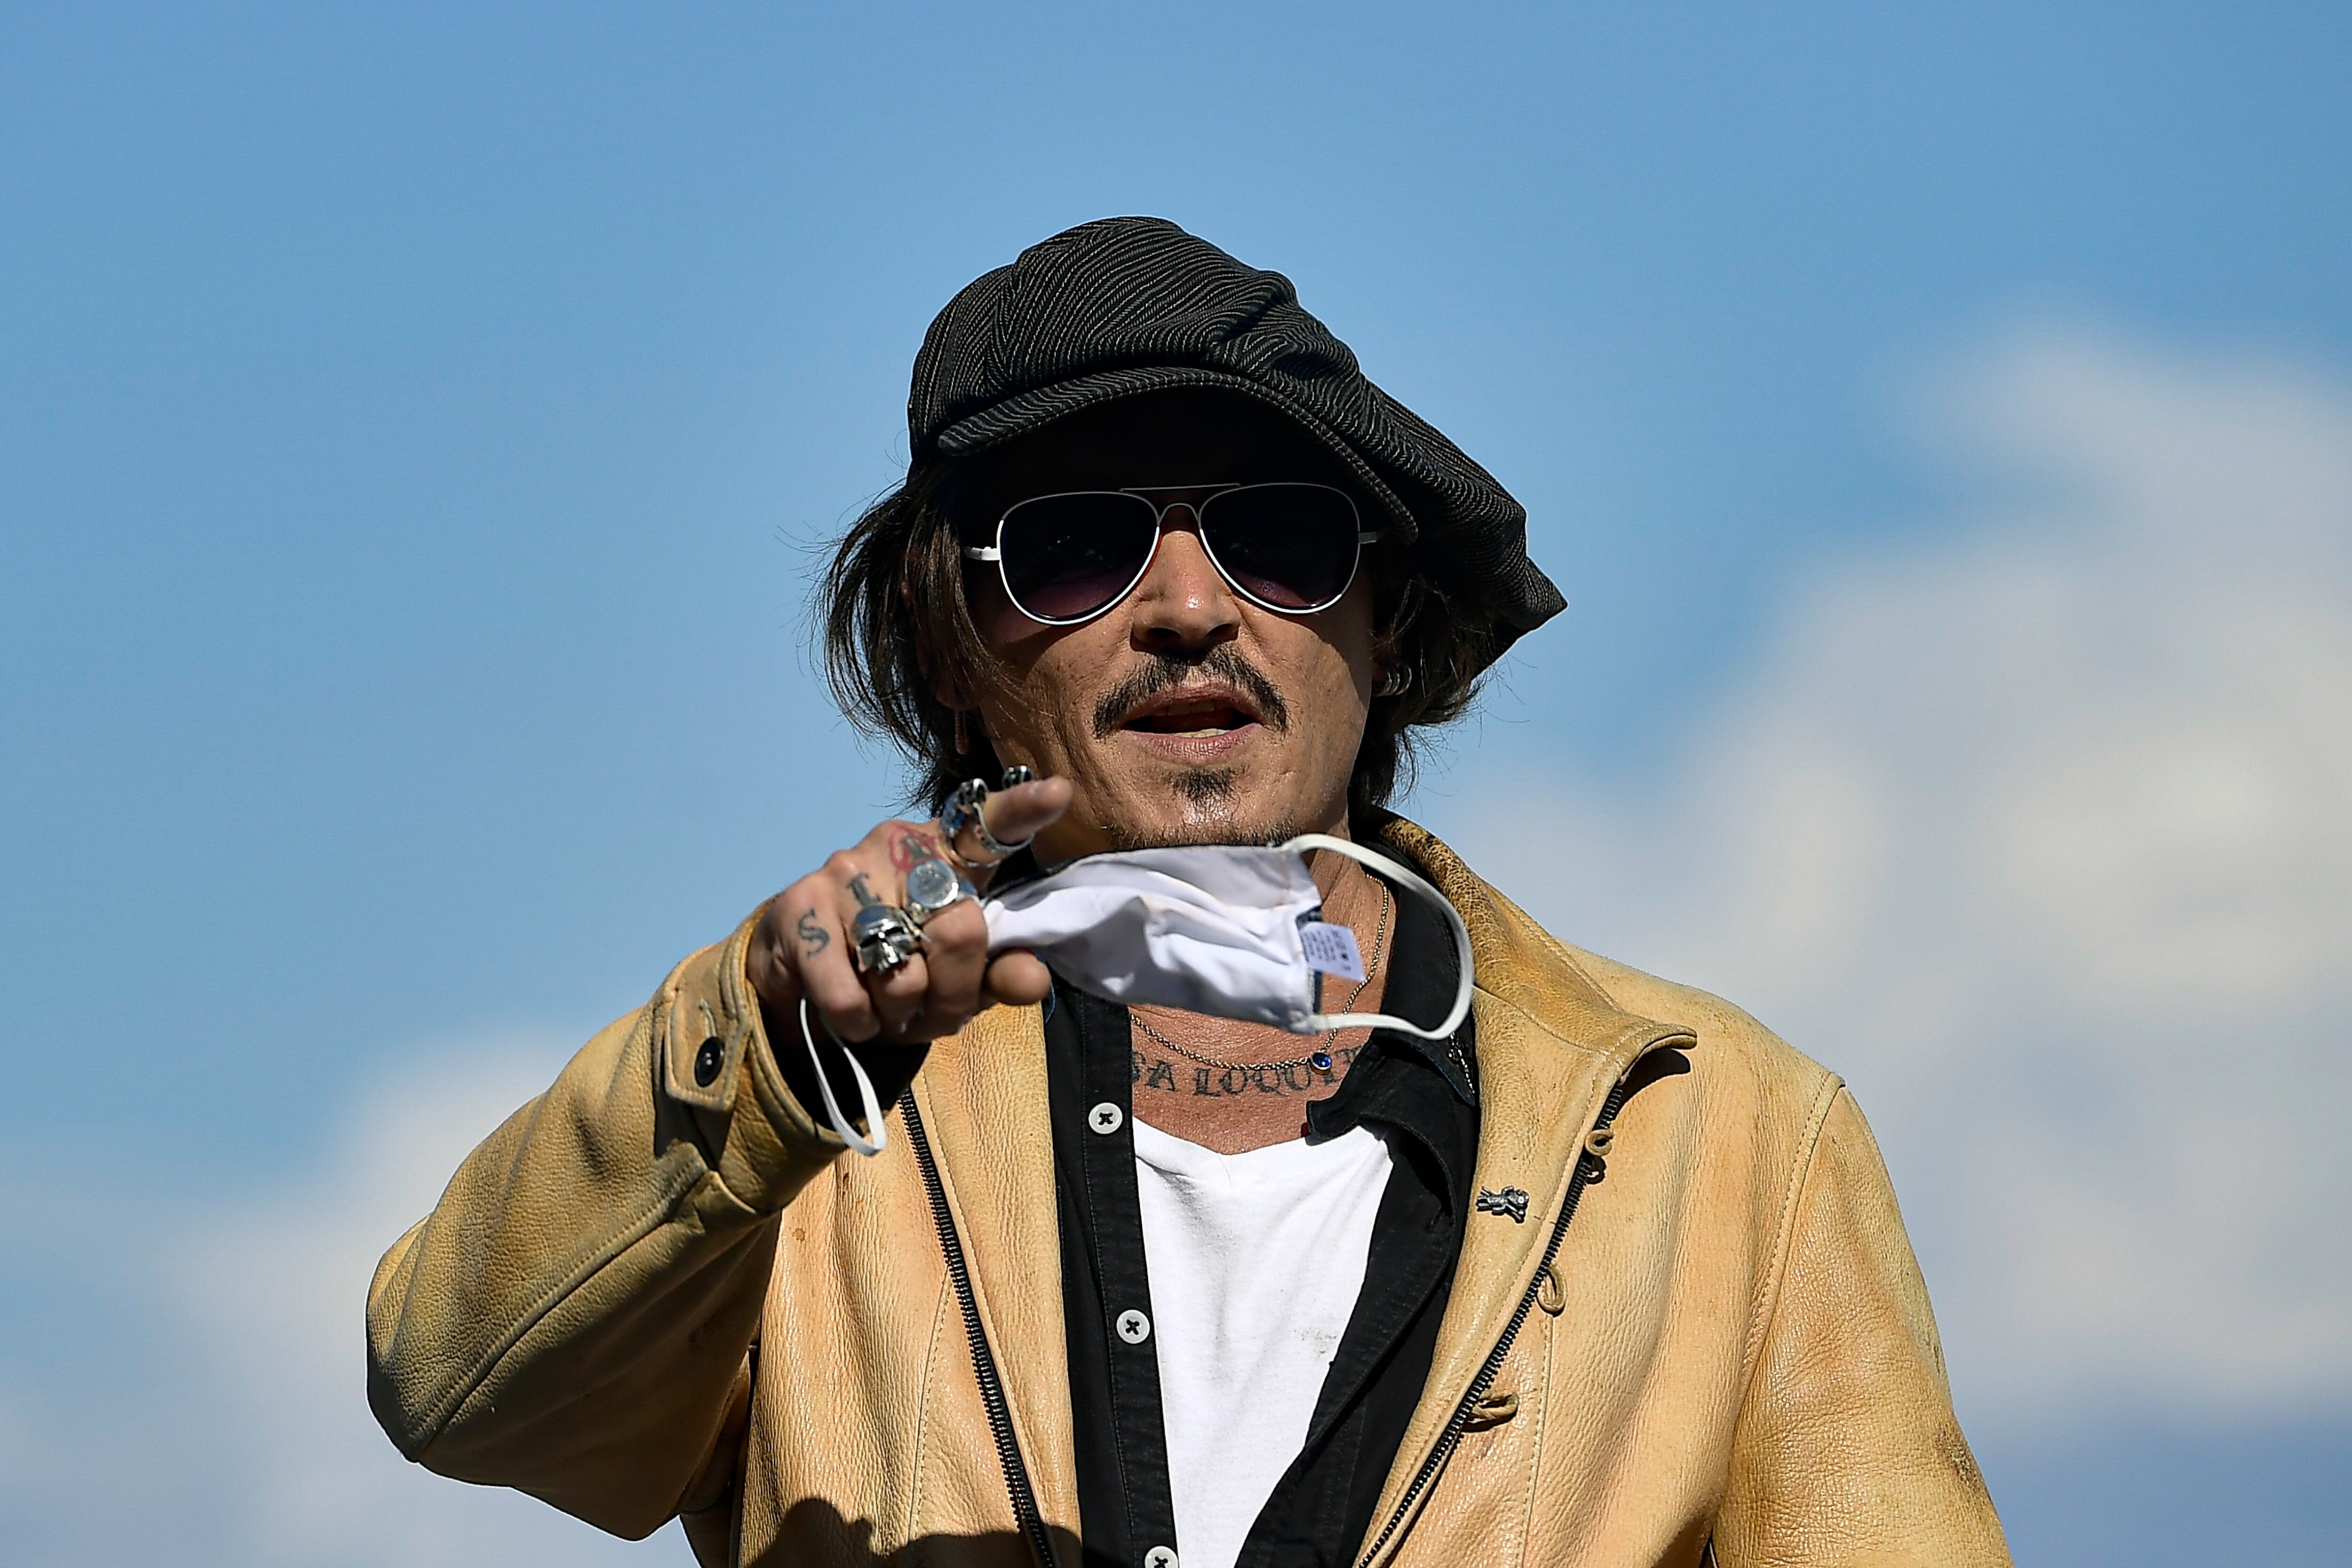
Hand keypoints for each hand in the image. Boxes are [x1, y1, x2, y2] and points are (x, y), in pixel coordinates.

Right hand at [745, 775, 1071, 1044]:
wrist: (800, 970)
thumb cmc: (897, 965)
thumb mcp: (958, 977)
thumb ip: (998, 975)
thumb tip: (1033, 980)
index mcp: (946, 853)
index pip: (987, 825)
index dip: (1023, 809)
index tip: (1059, 793)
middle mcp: (897, 846)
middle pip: (960, 931)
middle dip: (954, 995)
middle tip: (935, 1012)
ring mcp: (844, 870)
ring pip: (903, 974)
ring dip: (901, 1016)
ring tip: (887, 1009)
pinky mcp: (799, 906)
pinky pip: (850, 996)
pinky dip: (859, 1024)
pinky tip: (855, 1015)